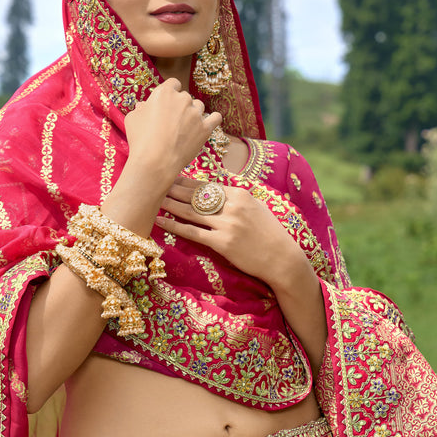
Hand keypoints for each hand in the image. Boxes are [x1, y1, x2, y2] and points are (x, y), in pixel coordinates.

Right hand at [124, 78, 221, 189]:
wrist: (155, 162)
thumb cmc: (140, 140)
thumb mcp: (132, 119)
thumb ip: (140, 109)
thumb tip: (143, 106)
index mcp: (165, 92)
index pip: (173, 83)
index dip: (170, 93)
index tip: (166, 104)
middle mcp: (183, 99)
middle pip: (185, 97)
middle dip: (180, 106)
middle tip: (172, 122)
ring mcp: (196, 113)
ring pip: (199, 106)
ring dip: (193, 113)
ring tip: (185, 127)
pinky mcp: (205, 128)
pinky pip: (216, 118)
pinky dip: (213, 119)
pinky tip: (208, 122)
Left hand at [155, 177, 299, 286]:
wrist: (282, 258)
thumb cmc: (270, 234)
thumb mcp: (256, 208)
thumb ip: (235, 199)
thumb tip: (215, 192)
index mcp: (240, 195)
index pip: (207, 185)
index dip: (186, 182)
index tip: (171, 178)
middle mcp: (232, 206)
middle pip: (195, 195)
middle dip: (173, 189)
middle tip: (155, 183)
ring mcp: (227, 224)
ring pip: (191, 211)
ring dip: (170, 204)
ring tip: (154, 199)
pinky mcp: (222, 243)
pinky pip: (192, 232)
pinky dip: (175, 226)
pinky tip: (161, 221)